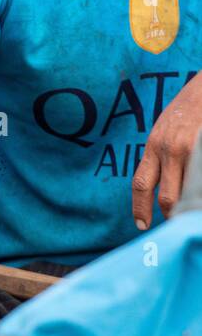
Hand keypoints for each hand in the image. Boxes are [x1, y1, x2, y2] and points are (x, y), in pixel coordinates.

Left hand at [132, 75, 201, 228]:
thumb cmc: (188, 110)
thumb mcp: (166, 131)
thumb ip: (162, 156)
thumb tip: (162, 185)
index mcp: (154, 146)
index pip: (140, 183)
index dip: (140, 207)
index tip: (141, 225)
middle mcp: (169, 149)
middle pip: (167, 196)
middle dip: (171, 214)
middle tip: (177, 223)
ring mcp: (190, 149)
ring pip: (189, 191)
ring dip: (191, 204)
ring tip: (192, 212)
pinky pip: (200, 177)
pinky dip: (200, 191)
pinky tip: (199, 193)